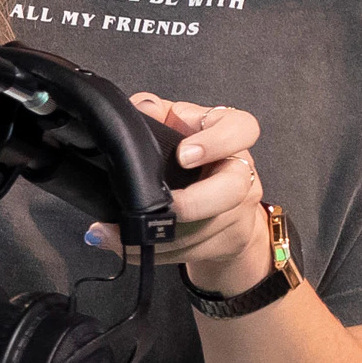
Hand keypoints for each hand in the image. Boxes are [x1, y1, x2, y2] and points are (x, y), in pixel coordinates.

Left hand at [88, 92, 277, 296]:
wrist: (214, 194)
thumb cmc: (190, 151)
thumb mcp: (173, 123)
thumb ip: (155, 112)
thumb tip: (140, 109)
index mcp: (230, 135)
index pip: (242, 129)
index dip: (216, 143)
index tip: (183, 155)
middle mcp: (241, 172)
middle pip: (232, 191)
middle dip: (194, 204)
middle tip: (163, 207)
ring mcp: (239, 209)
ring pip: (207, 230)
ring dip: (162, 237)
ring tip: (119, 234)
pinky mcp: (229, 239)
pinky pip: (194, 251)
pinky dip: (157, 253)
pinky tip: (126, 248)